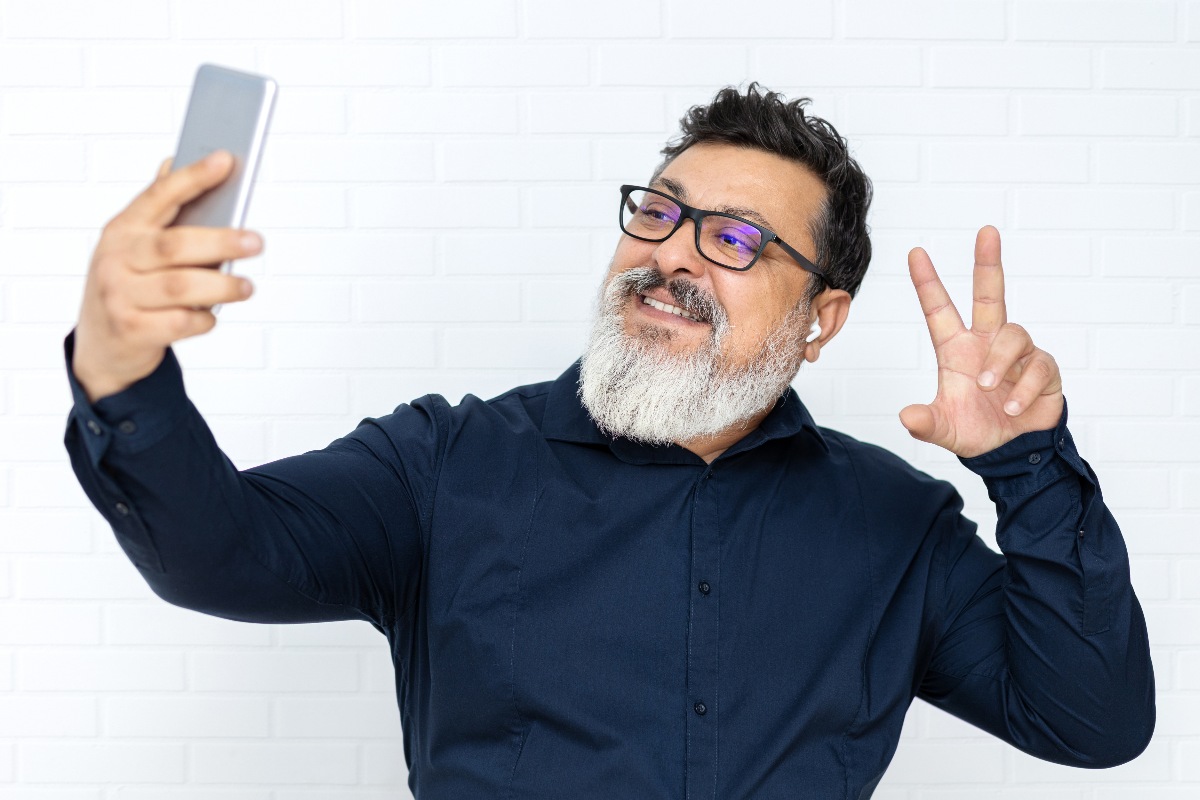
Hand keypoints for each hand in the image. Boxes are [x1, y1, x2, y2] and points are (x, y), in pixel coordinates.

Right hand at [72, 151, 261, 402]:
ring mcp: (120, 295)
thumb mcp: (134, 246)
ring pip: (180, 287)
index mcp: (123, 229)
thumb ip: (158, 211)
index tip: (226, 160)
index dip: (193, 177)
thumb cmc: (130, 285)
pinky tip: (210, 316)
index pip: (160, 194)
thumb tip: (173, 161)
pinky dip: (203, 319)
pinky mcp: (131, 329)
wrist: (101, 345)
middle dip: (220, 241)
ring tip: (245, 286)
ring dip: (221, 286)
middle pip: (174, 245)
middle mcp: (117, 258)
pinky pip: (179, 323)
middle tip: (256, 242)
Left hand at [899, 226, 1063, 457]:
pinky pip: (1038, 366)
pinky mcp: (1044, 369)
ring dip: (999, 362)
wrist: (1011, 454)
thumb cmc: (975, 431)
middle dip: (987, 262)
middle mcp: (986, 344)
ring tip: (990, 390)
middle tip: (986, 231)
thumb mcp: (944, 430)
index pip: (939, 310)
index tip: (915, 253)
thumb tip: (907, 417)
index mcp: (956, 350)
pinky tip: (1012, 406)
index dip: (928, 282)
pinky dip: (1023, 387)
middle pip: (990, 294)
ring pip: (1012, 335)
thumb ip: (926, 424)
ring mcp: (1017, 354)